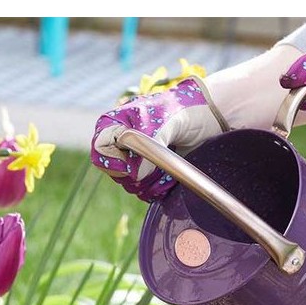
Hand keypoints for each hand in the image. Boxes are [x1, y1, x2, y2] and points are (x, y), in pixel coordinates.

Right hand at [91, 77, 227, 201]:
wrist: (204, 118)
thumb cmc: (181, 112)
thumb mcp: (162, 123)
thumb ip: (145, 145)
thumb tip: (133, 171)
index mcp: (114, 126)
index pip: (100, 152)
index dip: (114, 162)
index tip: (131, 165)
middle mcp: (120, 145)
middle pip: (115, 173)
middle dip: (137, 174)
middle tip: (157, 164)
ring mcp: (134, 161)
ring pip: (130, 186)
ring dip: (150, 182)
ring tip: (168, 169)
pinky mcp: (149, 175)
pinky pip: (145, 192)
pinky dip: (158, 189)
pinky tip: (171, 178)